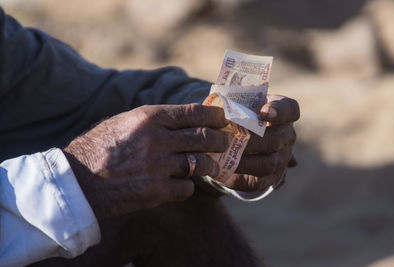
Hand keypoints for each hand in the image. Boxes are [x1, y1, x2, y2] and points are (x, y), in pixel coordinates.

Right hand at [64, 104, 228, 218]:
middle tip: (224, 143)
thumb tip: (187, 117)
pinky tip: (180, 184)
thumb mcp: (126, 121)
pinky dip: (187, 186)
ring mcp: (157, 166)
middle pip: (205, 137)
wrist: (78, 180)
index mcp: (150, 117)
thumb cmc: (101, 147)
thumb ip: (155, 119)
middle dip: (221, 141)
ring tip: (210, 166)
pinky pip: (187, 187)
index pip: (196, 113)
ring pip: (201, 164)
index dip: (216, 117)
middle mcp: (157, 139)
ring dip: (210, 166)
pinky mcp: (155, 191)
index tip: (224, 120)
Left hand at [221, 95, 299, 191]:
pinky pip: (256, 181)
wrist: (236, 144)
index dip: (280, 110)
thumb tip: (217, 107)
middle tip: (232, 137)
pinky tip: (221, 168)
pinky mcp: (266, 179)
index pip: (290, 109)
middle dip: (254, 138)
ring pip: (269, 163)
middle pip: (279, 138)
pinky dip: (237, 175)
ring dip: (245, 159)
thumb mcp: (236, 105)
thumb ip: (232, 104)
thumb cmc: (236, 117)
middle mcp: (286, 137)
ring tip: (224, 154)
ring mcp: (280, 159)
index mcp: (280, 113)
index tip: (264, 112)